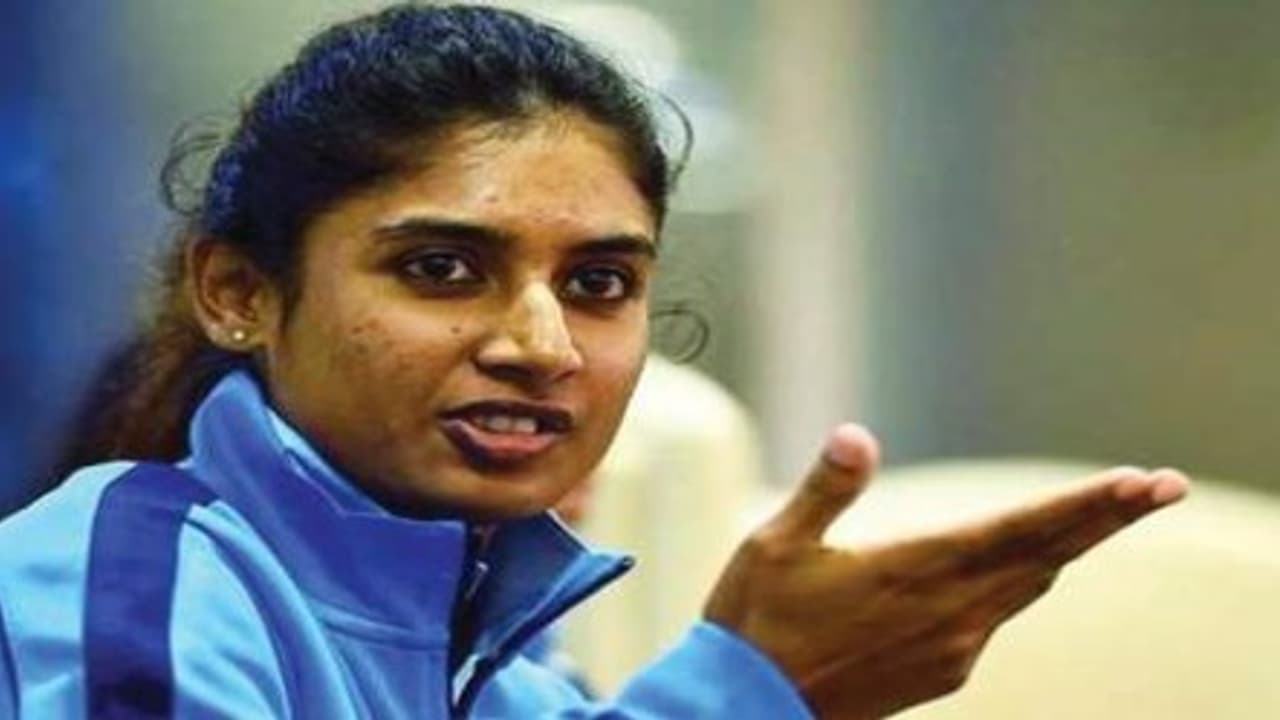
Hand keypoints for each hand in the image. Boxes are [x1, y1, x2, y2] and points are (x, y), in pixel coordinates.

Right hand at [703, 424, 1188, 718]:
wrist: (748, 710)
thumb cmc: (757, 621)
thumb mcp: (777, 543)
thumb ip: (828, 487)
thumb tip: (858, 435)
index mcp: (915, 571)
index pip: (1021, 530)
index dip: (1086, 504)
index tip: (1141, 481)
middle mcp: (950, 612)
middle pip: (1047, 554)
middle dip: (1108, 515)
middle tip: (1165, 485)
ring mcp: (953, 647)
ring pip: (1030, 584)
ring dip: (1073, 544)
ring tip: (1112, 510)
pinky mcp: (944, 670)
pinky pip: (1000, 614)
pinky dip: (1027, 577)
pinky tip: (1034, 562)